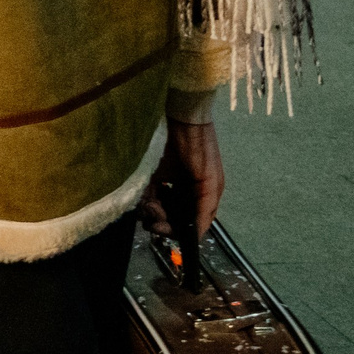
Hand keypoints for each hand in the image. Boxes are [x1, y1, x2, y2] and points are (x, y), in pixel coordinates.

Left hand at [142, 118, 224, 242]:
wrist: (183, 118)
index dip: (175, 230)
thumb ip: (205, 208)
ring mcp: (169, 183)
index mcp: (201, 197)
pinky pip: (147, 194)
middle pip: (171, 217)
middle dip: (160, 218)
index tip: (160, 228)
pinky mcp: (154, 173)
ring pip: (158, 207)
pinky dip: (144, 198)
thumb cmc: (199, 149)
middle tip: (151, 209)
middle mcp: (185, 192)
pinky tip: (143, 195)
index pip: (188, 224)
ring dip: (151, 209)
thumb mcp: (209, 181)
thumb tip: (196, 234)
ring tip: (147, 202)